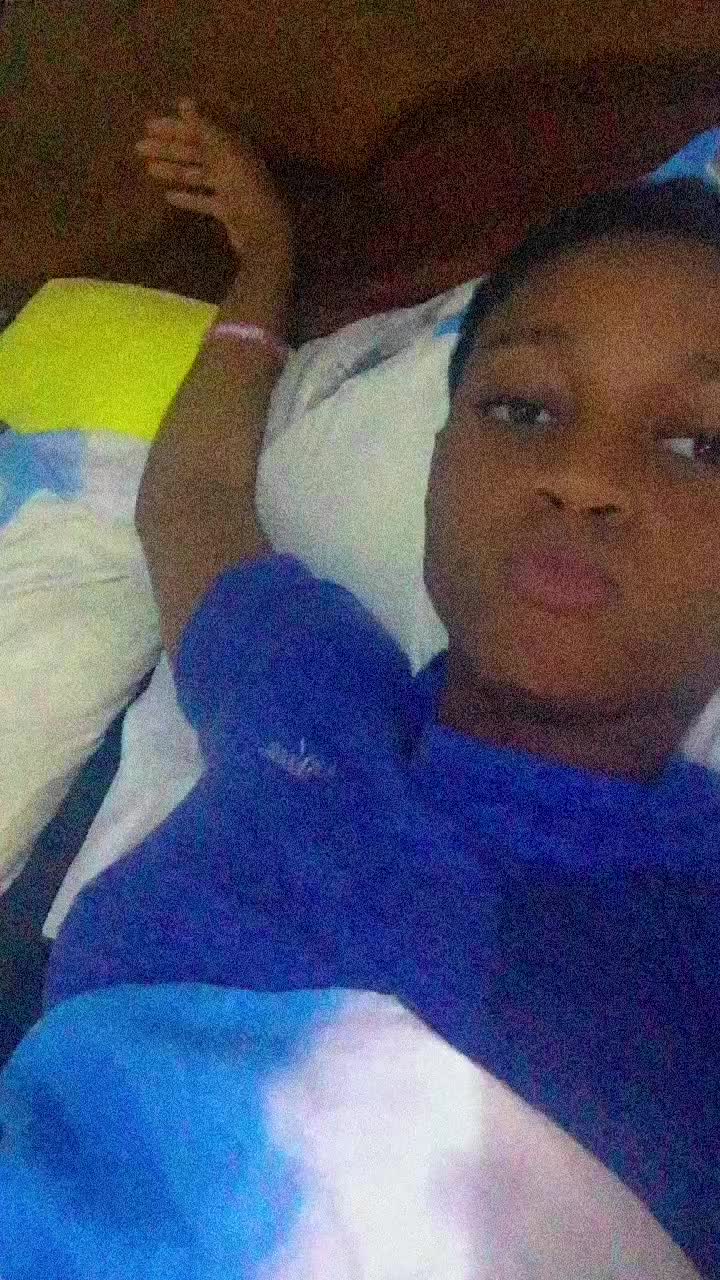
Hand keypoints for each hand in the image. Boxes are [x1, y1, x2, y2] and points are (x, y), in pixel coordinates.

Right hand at [134, 98, 293, 268]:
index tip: (149, 126)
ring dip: (173, 171)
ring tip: (149, 169)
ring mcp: (231, 189)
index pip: (199, 131)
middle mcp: (232, 164)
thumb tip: (183, 101)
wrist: (264, 232)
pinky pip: (204, 201)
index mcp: (234, 146)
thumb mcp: (225, 153)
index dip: (174, 127)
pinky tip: (170, 197)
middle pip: (196, 152)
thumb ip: (205, 127)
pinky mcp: (229, 211)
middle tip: (139, 147)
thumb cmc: (246, 188)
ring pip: (197, 175)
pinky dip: (188, 197)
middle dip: (168, 148)